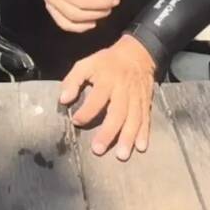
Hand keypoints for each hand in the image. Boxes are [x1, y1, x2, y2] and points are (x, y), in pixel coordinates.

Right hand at [34, 0, 123, 32]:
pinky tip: (93, 22)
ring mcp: (52, 2)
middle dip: (103, 3)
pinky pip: (66, 24)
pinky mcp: (51, 11)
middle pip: (81, 2)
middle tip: (115, 0)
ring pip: (75, 15)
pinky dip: (81, 27)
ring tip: (107, 9)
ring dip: (95, 15)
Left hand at [59, 35, 155, 160]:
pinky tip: (141, 147)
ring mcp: (136, 97)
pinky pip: (146, 119)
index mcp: (107, 80)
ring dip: (128, 137)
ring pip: (133, 119)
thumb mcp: (86, 64)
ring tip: (121, 155)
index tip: (76, 122)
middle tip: (98, 149)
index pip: (97, 98)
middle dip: (108, 132)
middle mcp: (123, 90)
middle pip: (117, 113)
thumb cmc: (106, 62)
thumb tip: (63, 100)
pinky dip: (144, 133)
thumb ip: (73, 81)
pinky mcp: (146, 102)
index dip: (86, 111)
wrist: (137, 53)